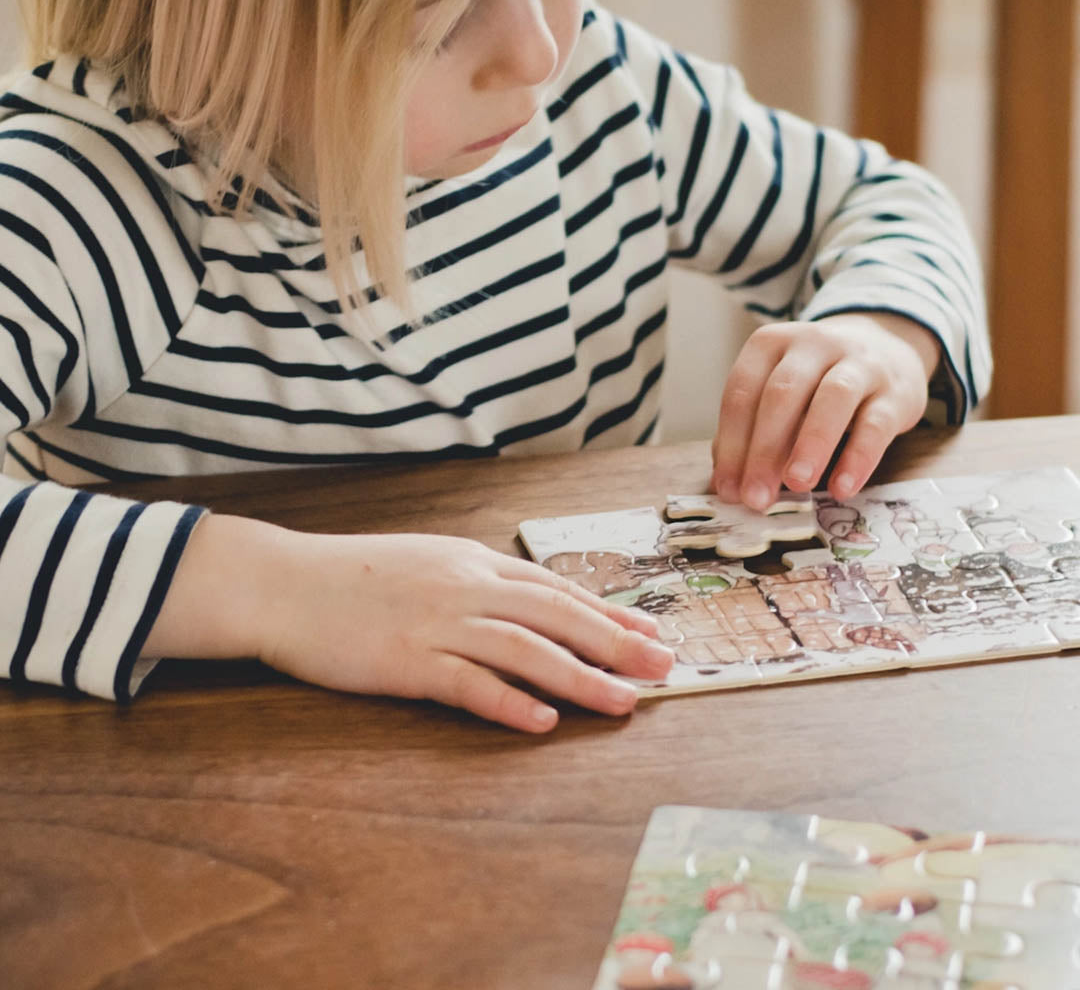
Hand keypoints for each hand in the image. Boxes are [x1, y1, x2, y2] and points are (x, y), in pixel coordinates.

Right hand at [147, 518, 673, 733]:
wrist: (285, 582)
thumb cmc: (354, 576)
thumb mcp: (426, 562)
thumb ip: (476, 579)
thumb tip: (526, 602)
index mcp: (472, 561)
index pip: (555, 588)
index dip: (608, 613)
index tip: (650, 633)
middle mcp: (465, 586)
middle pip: (556, 615)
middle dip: (616, 643)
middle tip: (663, 668)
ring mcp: (437, 622)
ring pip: (525, 649)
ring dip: (580, 677)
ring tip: (622, 702)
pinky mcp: (406, 660)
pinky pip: (467, 682)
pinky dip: (508, 701)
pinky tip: (542, 720)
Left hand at [710, 312, 939, 508]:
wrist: (886, 352)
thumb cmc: (815, 384)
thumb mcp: (778, 395)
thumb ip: (752, 431)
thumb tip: (730, 482)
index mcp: (771, 343)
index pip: (743, 391)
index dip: (732, 443)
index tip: (727, 488)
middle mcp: (814, 344)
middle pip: (782, 394)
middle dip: (764, 450)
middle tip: (756, 497)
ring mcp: (859, 362)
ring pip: (833, 398)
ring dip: (811, 445)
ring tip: (796, 485)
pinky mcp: (895, 391)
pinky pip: (876, 424)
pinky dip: (858, 458)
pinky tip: (841, 488)